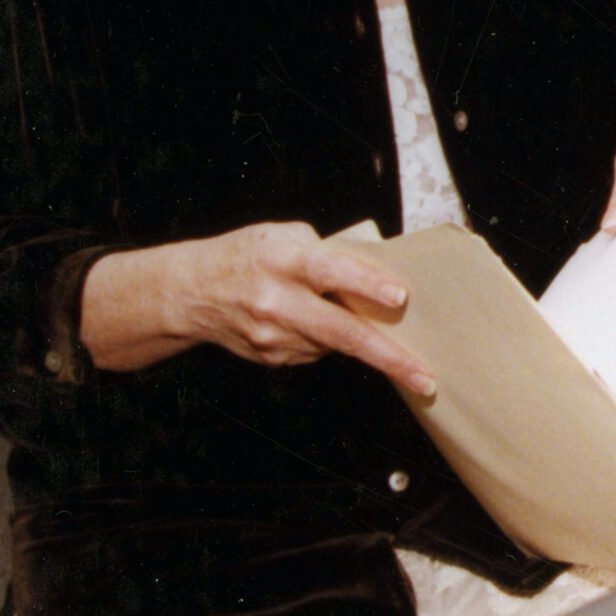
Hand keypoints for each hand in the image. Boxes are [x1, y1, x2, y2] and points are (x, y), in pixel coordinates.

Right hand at [81, 222, 431, 395]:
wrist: (191, 293)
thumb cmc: (247, 255)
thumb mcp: (284, 236)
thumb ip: (328, 253)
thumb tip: (375, 276)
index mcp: (283, 261)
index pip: (330, 273)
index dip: (367, 285)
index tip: (400, 298)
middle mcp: (277, 301)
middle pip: (342, 333)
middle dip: (388, 358)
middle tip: (424, 379)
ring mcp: (273, 336)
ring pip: (335, 343)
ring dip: (353, 335)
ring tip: (348, 316)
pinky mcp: (271, 357)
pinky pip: (316, 350)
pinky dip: (324, 337)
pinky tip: (308, 321)